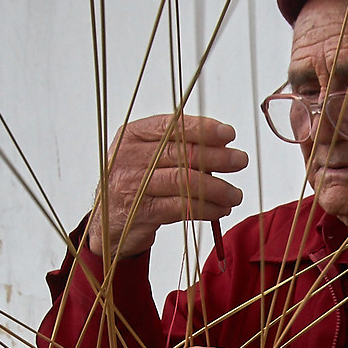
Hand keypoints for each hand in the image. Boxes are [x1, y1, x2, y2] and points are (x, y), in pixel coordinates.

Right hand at [86, 115, 247, 258]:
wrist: (107, 221)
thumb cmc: (135, 183)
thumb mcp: (146, 156)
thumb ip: (176, 146)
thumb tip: (222, 142)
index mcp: (132, 135)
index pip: (171, 126)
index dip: (202, 128)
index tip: (228, 133)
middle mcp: (129, 157)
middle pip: (180, 153)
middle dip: (216, 156)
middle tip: (240, 160)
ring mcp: (133, 185)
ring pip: (183, 182)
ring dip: (216, 188)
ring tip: (235, 194)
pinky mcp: (141, 213)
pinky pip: (180, 208)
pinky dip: (205, 209)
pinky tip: (220, 210)